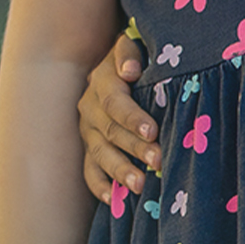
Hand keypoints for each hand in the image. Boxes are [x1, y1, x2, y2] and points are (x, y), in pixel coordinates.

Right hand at [78, 35, 160, 200]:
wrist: (120, 62)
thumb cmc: (139, 55)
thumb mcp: (134, 44)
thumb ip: (130, 53)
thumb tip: (130, 70)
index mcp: (102, 82)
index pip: (114, 103)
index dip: (132, 118)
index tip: (153, 131)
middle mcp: (89, 108)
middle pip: (110, 132)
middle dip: (135, 148)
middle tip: (158, 161)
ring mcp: (86, 131)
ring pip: (99, 154)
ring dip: (120, 170)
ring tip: (139, 185)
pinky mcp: (88, 148)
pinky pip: (90, 170)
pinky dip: (100, 186)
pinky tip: (113, 200)